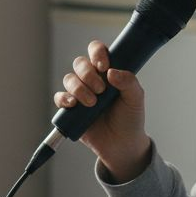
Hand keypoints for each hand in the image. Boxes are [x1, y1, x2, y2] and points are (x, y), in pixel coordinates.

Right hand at [56, 40, 151, 181]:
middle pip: (80, 63)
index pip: (97, 50)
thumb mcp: (136, 98)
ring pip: (69, 79)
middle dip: (88, 74)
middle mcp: (92, 79)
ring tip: (92, 103)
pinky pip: (59, 97)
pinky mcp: (70, 109)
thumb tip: (112, 72)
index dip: (97, 53)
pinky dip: (64, 98)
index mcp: (108, 71)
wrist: (122, 145)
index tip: (104, 66)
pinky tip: (73, 104)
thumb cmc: (130, 119)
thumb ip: (129, 82)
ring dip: (79, 88)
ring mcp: (80, 93)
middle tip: (101, 90)